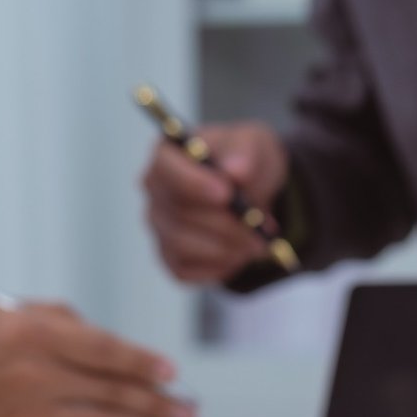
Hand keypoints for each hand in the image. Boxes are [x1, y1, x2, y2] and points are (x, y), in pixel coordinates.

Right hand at [0, 302, 192, 416]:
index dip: (148, 365)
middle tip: (187, 412)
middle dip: (161, 405)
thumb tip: (108, 344)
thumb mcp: (4, 312)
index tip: (172, 374)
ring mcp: (28, 416)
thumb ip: (60, 320)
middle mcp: (37, 375)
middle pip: (117, 394)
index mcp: (36, 334)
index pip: (110, 351)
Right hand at [141, 122, 288, 284]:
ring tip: (258, 243)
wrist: (252, 189)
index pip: (165, 171)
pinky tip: (240, 254)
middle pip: (178, 214)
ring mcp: (160, 226)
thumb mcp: (254, 145)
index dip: (193, 184)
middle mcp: (156, 192)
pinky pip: (186, 271)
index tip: (227, 194)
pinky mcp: (171, 257)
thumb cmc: (246, 160)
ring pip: (182, 246)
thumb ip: (246, 154)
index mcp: (167, 155)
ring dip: (225, 248)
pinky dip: (218, 267)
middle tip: (260, 230)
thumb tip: (235, 171)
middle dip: (223, 225)